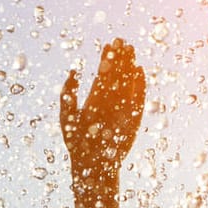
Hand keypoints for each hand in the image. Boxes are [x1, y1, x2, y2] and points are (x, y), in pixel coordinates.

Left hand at [60, 39, 145, 187]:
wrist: (93, 165)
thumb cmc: (77, 144)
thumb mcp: (68, 117)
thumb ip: (68, 94)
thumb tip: (73, 71)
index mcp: (95, 99)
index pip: (103, 74)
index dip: (107, 58)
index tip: (110, 43)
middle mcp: (110, 101)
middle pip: (117, 75)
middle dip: (120, 58)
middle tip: (123, 41)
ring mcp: (122, 108)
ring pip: (128, 83)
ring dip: (130, 67)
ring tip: (132, 50)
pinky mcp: (133, 117)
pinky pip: (138, 98)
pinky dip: (139, 86)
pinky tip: (139, 71)